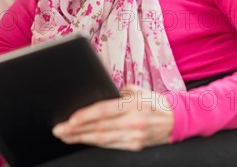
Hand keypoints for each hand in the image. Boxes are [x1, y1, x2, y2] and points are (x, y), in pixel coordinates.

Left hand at [52, 85, 173, 150]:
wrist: (177, 119)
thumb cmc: (154, 102)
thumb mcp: (137, 90)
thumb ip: (116, 92)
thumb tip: (95, 92)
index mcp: (133, 105)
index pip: (104, 111)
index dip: (85, 116)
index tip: (70, 119)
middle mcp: (134, 122)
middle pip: (99, 128)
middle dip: (76, 130)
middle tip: (59, 129)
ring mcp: (134, 136)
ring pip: (102, 139)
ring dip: (81, 138)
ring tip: (65, 136)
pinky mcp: (135, 146)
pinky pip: (110, 145)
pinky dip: (95, 143)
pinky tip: (83, 140)